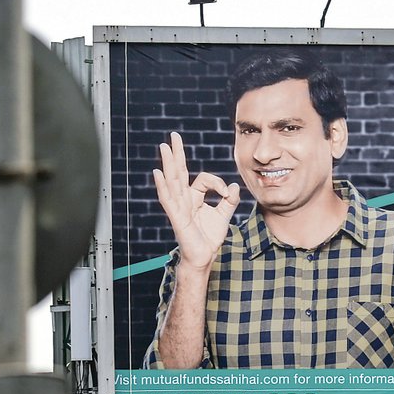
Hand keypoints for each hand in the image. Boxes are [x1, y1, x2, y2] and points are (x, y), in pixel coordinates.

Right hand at [152, 131, 239, 271]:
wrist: (204, 257)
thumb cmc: (209, 239)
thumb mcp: (223, 215)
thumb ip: (229, 200)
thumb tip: (235, 186)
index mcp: (194, 198)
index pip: (203, 179)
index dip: (218, 183)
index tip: (228, 193)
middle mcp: (184, 200)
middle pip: (179, 172)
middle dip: (177, 154)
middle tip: (173, 136)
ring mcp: (178, 208)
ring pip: (172, 181)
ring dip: (168, 163)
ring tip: (164, 147)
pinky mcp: (176, 217)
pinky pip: (168, 199)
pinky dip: (162, 186)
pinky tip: (158, 173)